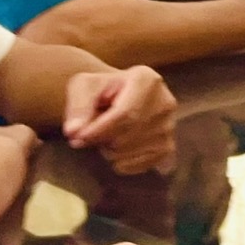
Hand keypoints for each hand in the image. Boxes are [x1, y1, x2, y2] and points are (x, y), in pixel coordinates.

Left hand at [61, 67, 176, 175]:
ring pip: (132, 151)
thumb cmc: (101, 90)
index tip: (77, 138)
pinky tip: (116, 151)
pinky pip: (142, 165)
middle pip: (128, 134)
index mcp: (147, 80)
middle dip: (102, 140)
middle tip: (86, 137)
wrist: (119, 97)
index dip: (99, 130)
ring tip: (104, 138)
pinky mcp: (168, 147)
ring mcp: (170, 127)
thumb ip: (78, 105)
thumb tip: (74, 131)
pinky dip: (123, 164)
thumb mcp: (84, 87)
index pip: (126, 113)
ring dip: (110, 152)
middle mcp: (165, 102)